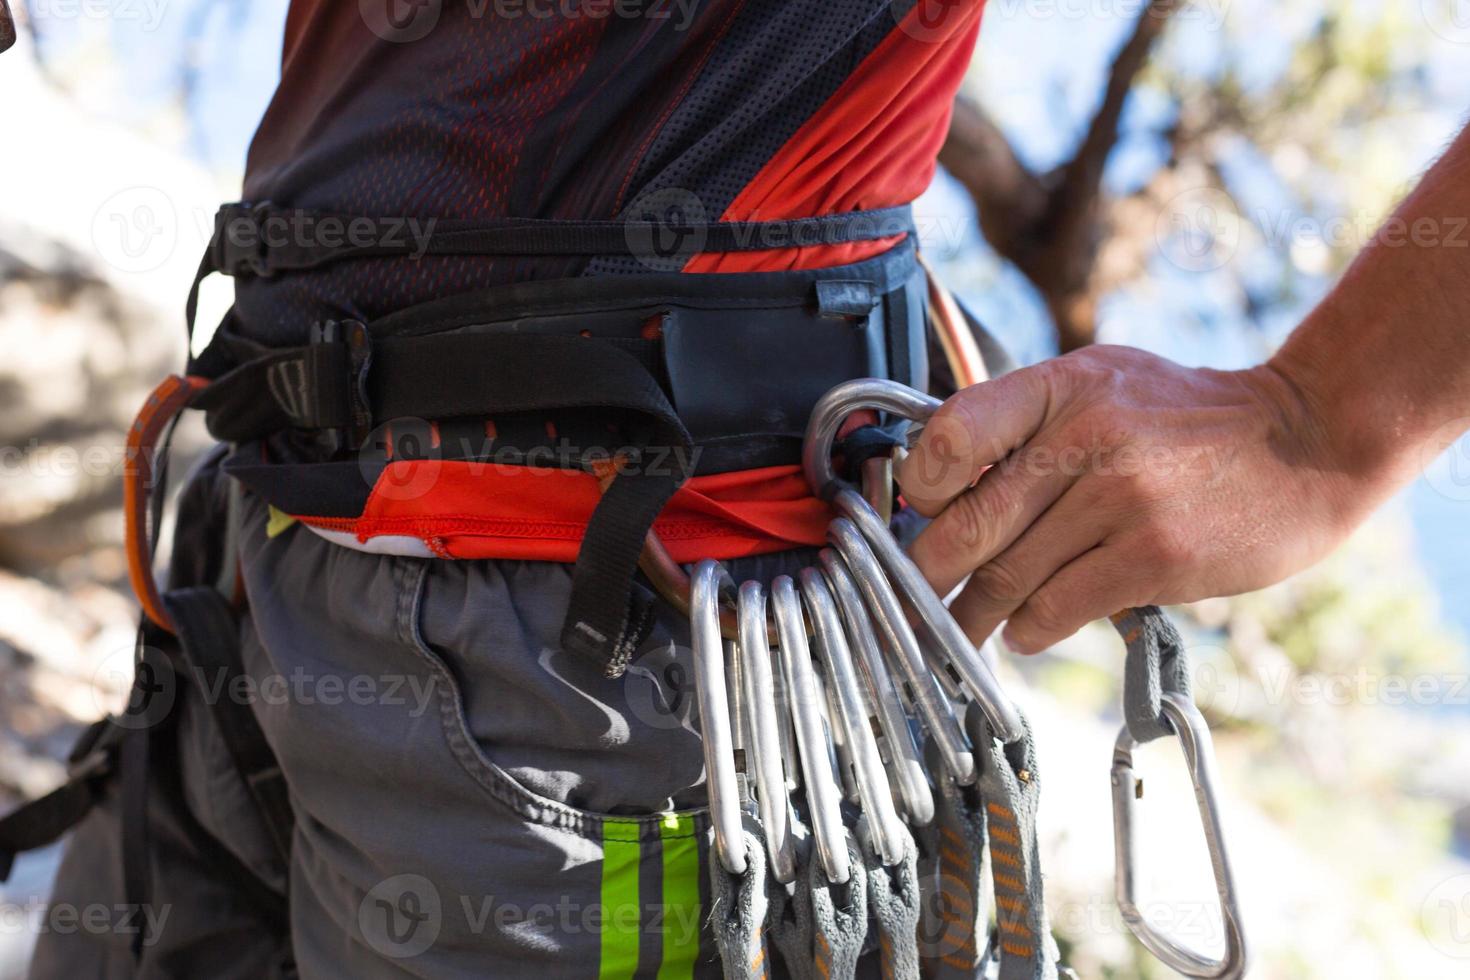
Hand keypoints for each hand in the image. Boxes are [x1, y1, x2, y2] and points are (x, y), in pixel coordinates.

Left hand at [896, 344, 1360, 653]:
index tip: (920, 518)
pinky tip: (1027, 630)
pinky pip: (1057, 608)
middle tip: (913, 603)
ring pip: (1007, 577)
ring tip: (964, 629)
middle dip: (928, 577)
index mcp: (1062, 386)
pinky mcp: (1153, 557)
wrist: (1304, 443)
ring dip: (974, 616)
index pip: (952, 436)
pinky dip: (1030, 629)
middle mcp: (1086, 436)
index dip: (920, 489)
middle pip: (969, 526)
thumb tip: (937, 483)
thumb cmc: (1186, 419)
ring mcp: (1121, 498)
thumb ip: (1025, 419)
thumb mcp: (1102, 383)